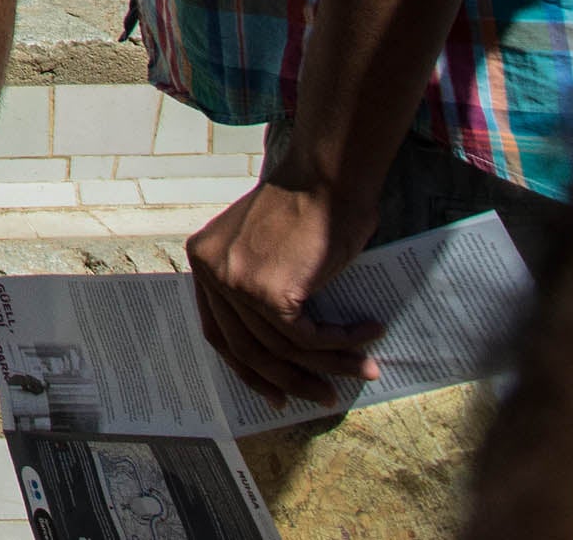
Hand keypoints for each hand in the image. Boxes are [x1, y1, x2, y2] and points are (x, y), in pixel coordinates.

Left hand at [186, 176, 385, 410]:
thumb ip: (260, 285)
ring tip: (365, 371)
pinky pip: (309, 338)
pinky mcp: (270, 292)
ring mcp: (236, 283)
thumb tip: (286, 352)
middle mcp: (212, 272)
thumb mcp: (267, 247)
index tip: (274, 391)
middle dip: (287, 380)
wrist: (328, 174)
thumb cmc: (309, 206)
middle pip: (246, 349)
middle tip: (321, 397)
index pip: (219, 332)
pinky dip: (342, 343)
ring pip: (282, 349)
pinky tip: (368, 333)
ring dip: (329, 366)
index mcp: (204, 260)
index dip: (247, 368)